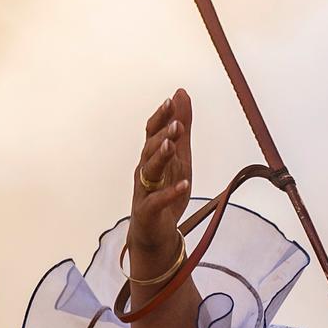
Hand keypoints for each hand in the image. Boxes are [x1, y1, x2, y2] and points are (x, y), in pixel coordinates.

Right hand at [128, 90, 193, 286]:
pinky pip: (157, 200)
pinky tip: (184, 185)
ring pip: (149, 171)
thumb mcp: (180, 157)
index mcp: (151, 157)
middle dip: (162, 136)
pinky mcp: (147, 212)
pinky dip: (169, 192)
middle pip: (149, 149)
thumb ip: (182, 127)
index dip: (160, 118)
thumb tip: (182, 93)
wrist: (157, 234)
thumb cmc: (165, 191)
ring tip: (172, 146)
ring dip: (161, 157)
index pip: (151, 132)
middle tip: (176, 125)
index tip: (171, 101)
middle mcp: (144, 171)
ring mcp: (143, 191)